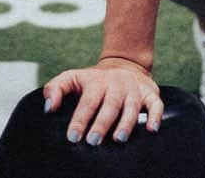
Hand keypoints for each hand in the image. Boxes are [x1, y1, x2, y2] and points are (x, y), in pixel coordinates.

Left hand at [43, 57, 163, 145]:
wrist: (124, 64)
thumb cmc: (94, 80)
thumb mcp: (72, 77)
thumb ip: (55, 89)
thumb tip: (48, 108)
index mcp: (96, 83)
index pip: (87, 102)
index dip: (80, 120)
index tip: (73, 137)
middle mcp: (116, 85)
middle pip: (109, 105)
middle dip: (101, 123)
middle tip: (93, 141)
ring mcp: (134, 90)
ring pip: (132, 106)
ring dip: (126, 123)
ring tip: (119, 139)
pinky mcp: (150, 93)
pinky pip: (156, 104)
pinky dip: (156, 116)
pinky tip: (151, 130)